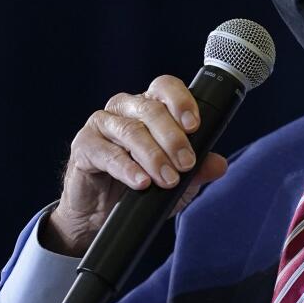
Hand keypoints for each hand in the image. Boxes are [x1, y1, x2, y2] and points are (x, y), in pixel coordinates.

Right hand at [45, 75, 228, 255]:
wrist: (103, 214)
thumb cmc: (143, 187)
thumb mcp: (178, 181)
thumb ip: (199, 170)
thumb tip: (219, 164)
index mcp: (151, 107)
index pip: (165, 87)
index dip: (181, 101)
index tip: (195, 126)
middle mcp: (126, 109)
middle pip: (151, 110)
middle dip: (173, 139)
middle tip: (186, 164)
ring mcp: (102, 125)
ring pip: (130, 130)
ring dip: (153, 156)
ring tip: (168, 179)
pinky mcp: (83, 146)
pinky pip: (105, 152)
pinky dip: (126, 168)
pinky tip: (141, 182)